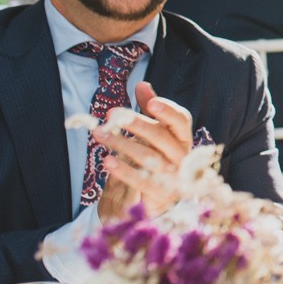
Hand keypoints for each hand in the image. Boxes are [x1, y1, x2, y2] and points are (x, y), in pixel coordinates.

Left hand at [94, 82, 194, 218]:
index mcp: (183, 138)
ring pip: (149, 157)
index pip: (181, 120)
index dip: (168, 111)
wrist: (156, 199)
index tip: (150, 102)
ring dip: (122, 144)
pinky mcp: (161, 195)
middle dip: (136, 123)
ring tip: (99, 134)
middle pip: (161, 136)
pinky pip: (142, 181)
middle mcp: (183, 157)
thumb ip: (150, 109)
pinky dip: (124, 171)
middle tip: (111, 115)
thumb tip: (142, 84)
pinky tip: (107, 160)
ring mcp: (174, 177)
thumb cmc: (156, 158)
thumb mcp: (153, 133)